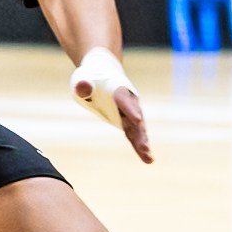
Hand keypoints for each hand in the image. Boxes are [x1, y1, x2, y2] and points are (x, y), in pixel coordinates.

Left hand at [71, 49, 152, 163]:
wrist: (104, 72)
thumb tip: (82, 88)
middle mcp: (129, 102)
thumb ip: (83, 84)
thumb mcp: (84, 78)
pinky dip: (139, 147)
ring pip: (137, 130)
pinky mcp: (127, 122)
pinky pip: (134, 135)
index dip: (130, 110)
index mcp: (118, 90)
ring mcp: (130, 113)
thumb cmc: (92, 76)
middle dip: (140, 134)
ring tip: (149, 159)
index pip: (125, 101)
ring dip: (142, 144)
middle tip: (145, 147)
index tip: (138, 121)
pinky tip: (148, 160)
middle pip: (136, 119)